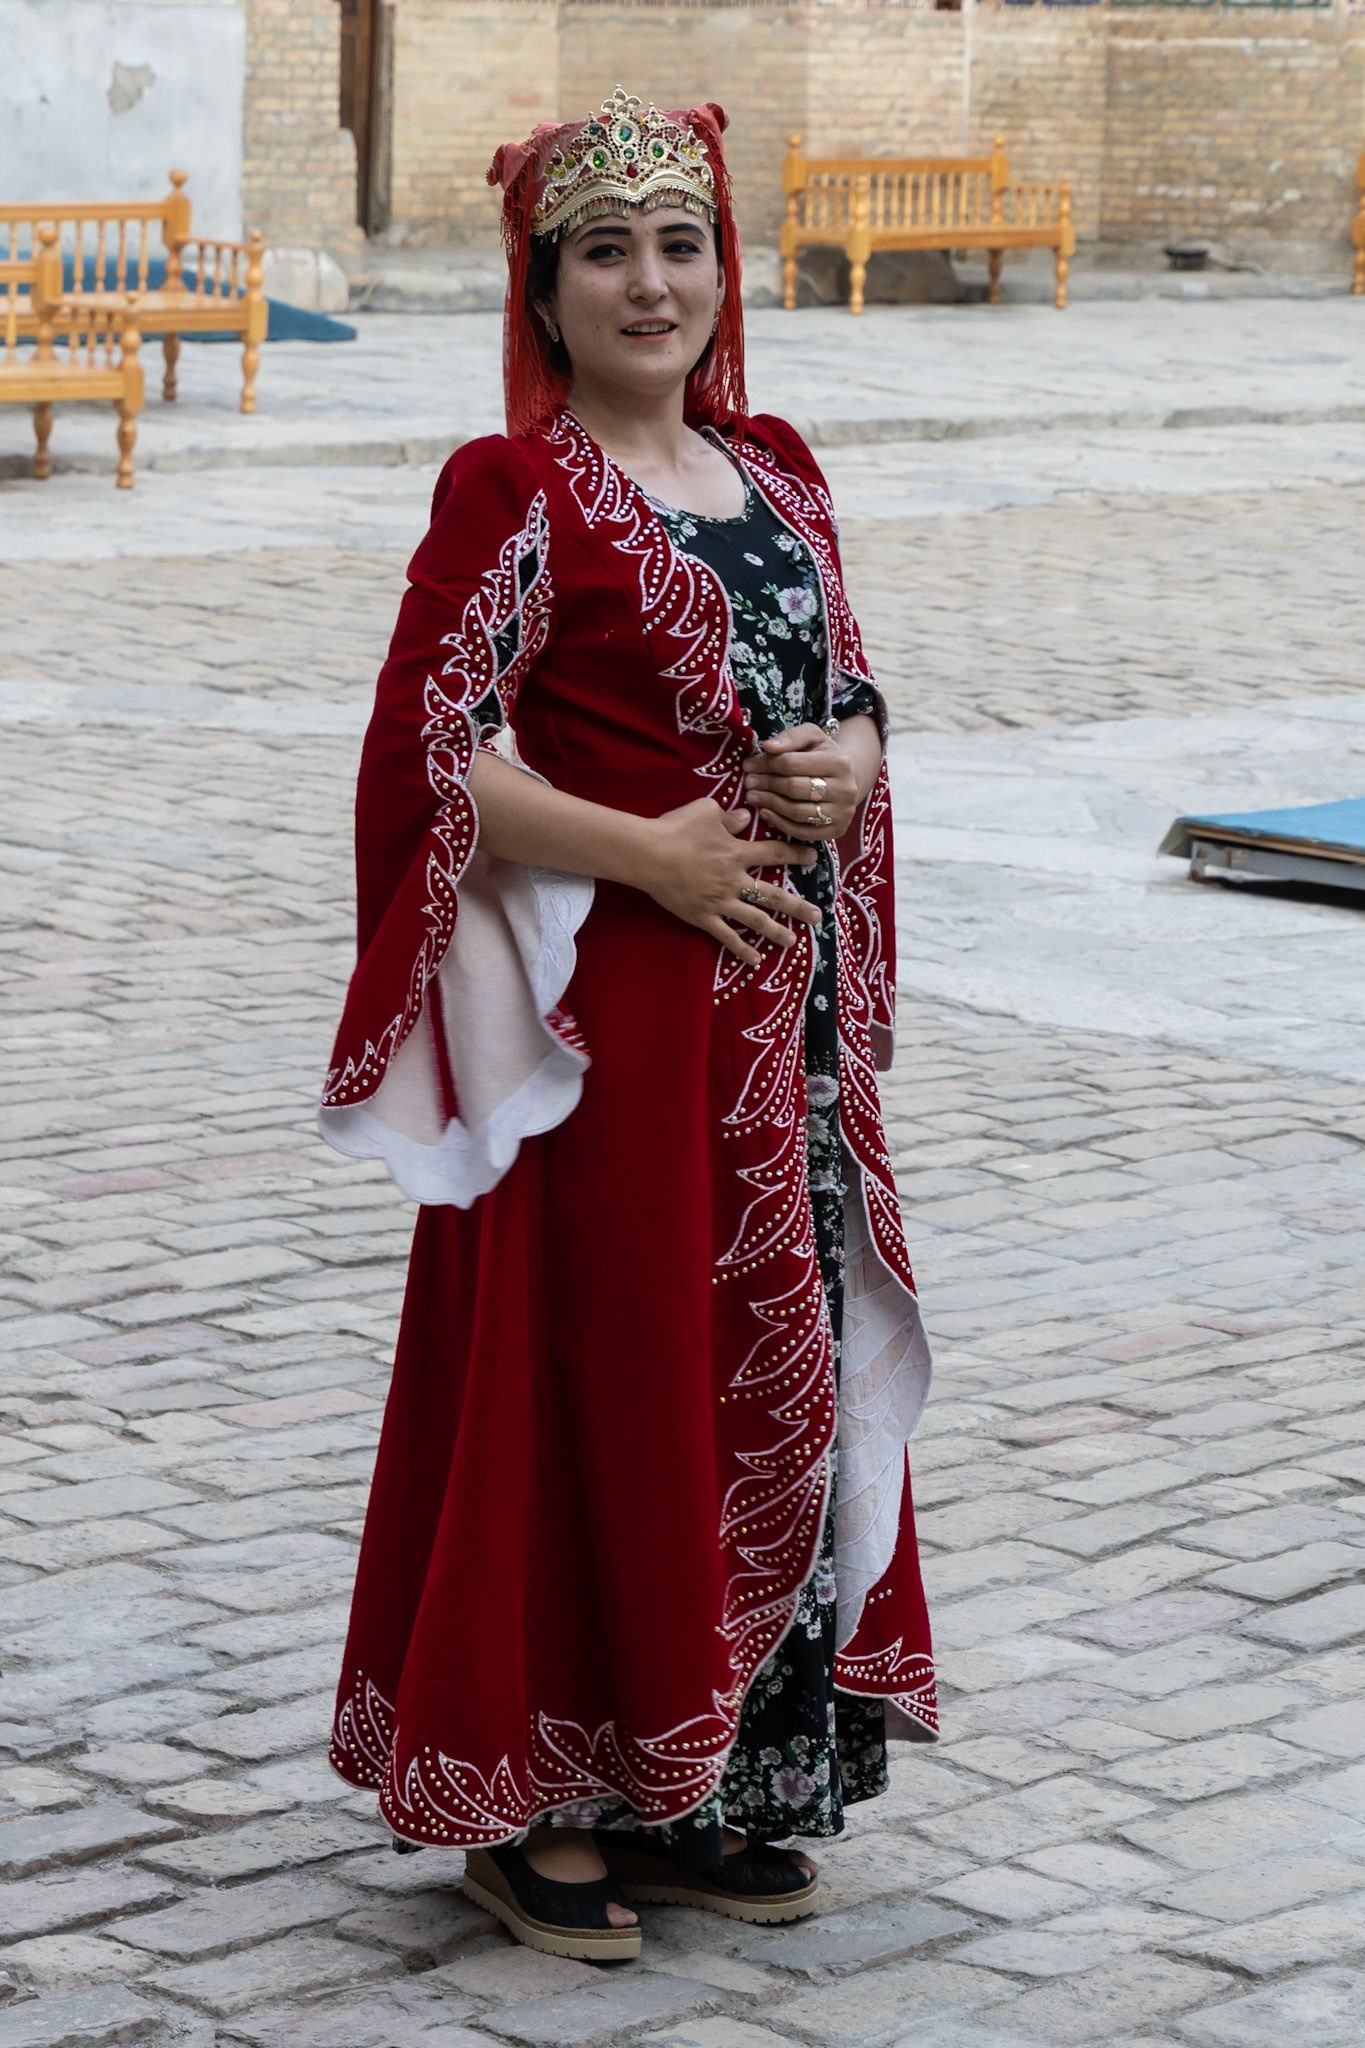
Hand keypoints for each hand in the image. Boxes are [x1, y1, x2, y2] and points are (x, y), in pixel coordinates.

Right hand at [634, 797, 820, 967]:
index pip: (774, 853)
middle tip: (818, 916)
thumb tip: (746, 818)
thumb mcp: (705, 811)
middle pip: (772, 895)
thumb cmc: (675, 828)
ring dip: (775, 931)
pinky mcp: (703, 917)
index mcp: (737, 853)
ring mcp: (720, 902)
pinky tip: (756, 960)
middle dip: (797, 906)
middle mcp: (734, 880)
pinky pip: (726, 937)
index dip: (795, 854)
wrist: (647, 854)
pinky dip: (742, 949)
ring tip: (793, 942)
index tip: (813, 858)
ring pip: (755, 920)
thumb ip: (729, 817)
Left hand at [742, 722, 858, 840]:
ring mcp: (842, 813)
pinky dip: (780, 823)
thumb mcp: (811, 737)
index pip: (793, 763)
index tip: (749, 765)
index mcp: (839, 763)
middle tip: (748, 782)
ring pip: (797, 812)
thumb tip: (769, 746)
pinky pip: (802, 832)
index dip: (766, 764)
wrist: (845, 780)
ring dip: (770, 804)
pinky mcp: (835, 831)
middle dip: (767, 784)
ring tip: (752, 797)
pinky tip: (765, 812)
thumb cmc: (822, 756)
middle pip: (794, 788)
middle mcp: (845, 790)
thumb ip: (791, 737)